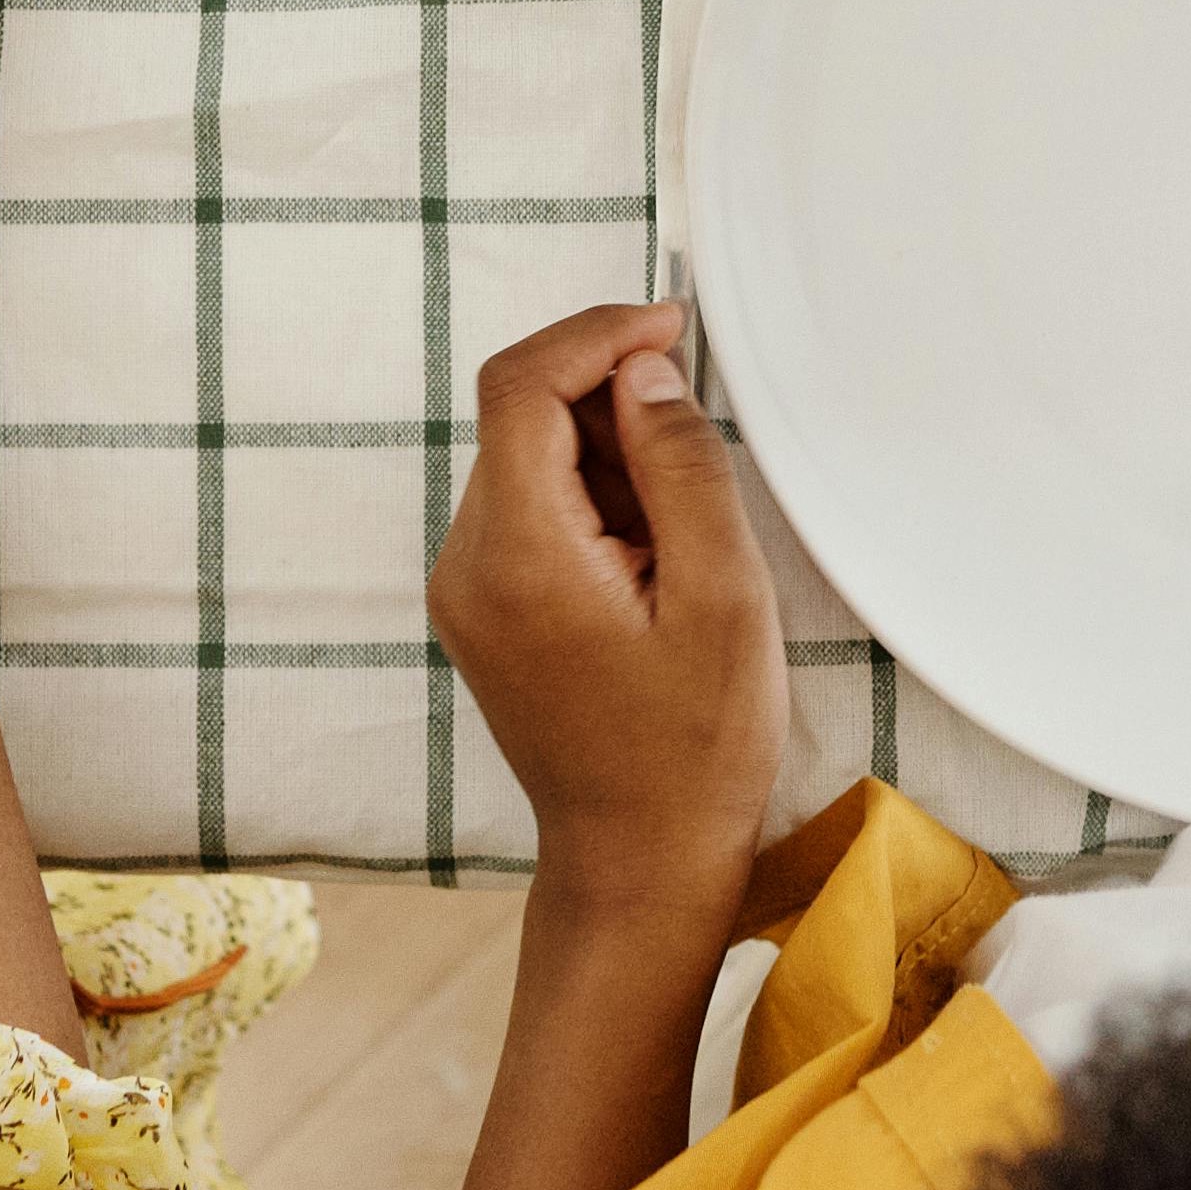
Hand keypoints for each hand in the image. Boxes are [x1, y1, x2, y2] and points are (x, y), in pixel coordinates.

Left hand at [428, 301, 781, 895]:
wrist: (639, 861)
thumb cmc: (693, 747)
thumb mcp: (723, 595)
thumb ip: (681, 465)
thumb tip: (644, 370)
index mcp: (517, 554)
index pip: (521, 385)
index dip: (596, 333)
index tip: (671, 327)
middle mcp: (467, 563)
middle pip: (524, 416)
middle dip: (615, 404)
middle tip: (700, 463)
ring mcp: (467, 588)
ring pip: (532, 459)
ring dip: (610, 457)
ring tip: (684, 540)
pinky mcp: (485, 607)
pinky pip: (532, 509)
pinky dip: (594, 500)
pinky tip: (654, 560)